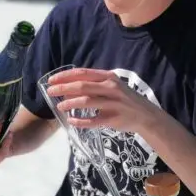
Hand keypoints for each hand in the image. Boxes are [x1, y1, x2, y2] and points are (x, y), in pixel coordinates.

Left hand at [46, 67, 160, 135]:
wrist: (146, 115)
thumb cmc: (125, 99)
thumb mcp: (112, 86)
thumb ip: (94, 85)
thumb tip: (68, 87)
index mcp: (108, 77)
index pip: (83, 73)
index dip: (65, 76)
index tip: (52, 80)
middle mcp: (111, 88)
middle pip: (82, 86)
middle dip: (63, 88)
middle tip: (50, 92)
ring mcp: (113, 103)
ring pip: (86, 102)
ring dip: (70, 104)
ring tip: (60, 107)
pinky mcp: (113, 118)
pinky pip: (93, 120)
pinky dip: (80, 121)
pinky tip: (72, 121)